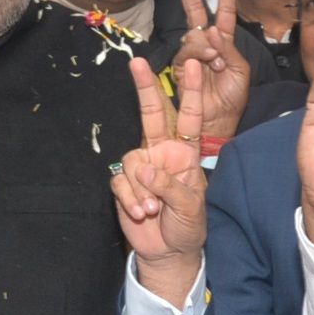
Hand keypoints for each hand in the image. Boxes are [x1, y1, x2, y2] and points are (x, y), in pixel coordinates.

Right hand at [114, 58, 208, 309]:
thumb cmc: (188, 226)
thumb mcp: (191, 206)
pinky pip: (119, 182)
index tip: (194, 67)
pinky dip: (129, 199)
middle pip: (151, 115)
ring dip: (140, 188)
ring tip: (152, 210)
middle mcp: (161, 154)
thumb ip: (171, 185)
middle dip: (145, 88)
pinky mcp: (123, 183)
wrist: (168, 251)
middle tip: (138, 62)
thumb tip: (145, 169)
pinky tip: (140, 213)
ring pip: (131, 161)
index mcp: (185, 154)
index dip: (191, 93)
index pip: (189, 119)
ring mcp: (141, 167)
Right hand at [173, 0, 251, 140]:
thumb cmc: (233, 98)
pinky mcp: (181, 66)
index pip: (225, 14)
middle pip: (197, 13)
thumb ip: (229, 48)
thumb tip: (213, 29)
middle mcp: (207, 45)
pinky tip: (208, 62)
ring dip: (206, 44)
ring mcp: (192, 55)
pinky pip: (186, 51)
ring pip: (193, 34)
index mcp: (225, 43)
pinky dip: (198, 53)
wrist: (220, 120)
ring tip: (216, 62)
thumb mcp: (241, 70)